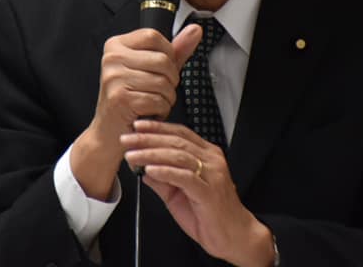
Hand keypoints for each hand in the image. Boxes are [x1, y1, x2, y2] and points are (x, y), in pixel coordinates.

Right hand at [70, 25, 201, 199]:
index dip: (167, 54)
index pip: (153, 36)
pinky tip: (148, 112)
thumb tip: (195, 30)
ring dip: (166, 98)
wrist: (108, 132)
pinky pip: (157, 100)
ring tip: (152, 102)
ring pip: (163, 82)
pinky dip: (160, 110)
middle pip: (162, 60)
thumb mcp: (152, 69)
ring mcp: (114, 77)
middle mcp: (111, 58)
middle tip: (157, 91)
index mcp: (116, 45)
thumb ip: (175, 50)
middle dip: (170, 80)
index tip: (160, 69)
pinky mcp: (120, 98)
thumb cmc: (130, 98)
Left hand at [121, 120, 274, 266]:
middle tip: (128, 139)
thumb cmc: (210, 215)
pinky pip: (185, 177)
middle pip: (176, 141)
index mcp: (207, 155)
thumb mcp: (178, 194)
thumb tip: (142, 168)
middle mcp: (211, 160)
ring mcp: (212, 174)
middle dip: (148, 138)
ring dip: (152, 154)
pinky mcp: (209, 192)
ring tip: (133, 155)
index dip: (157, 128)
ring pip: (179, 155)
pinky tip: (150, 170)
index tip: (137, 126)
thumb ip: (162, 180)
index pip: (180, 133)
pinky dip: (165, 171)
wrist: (234, 237)